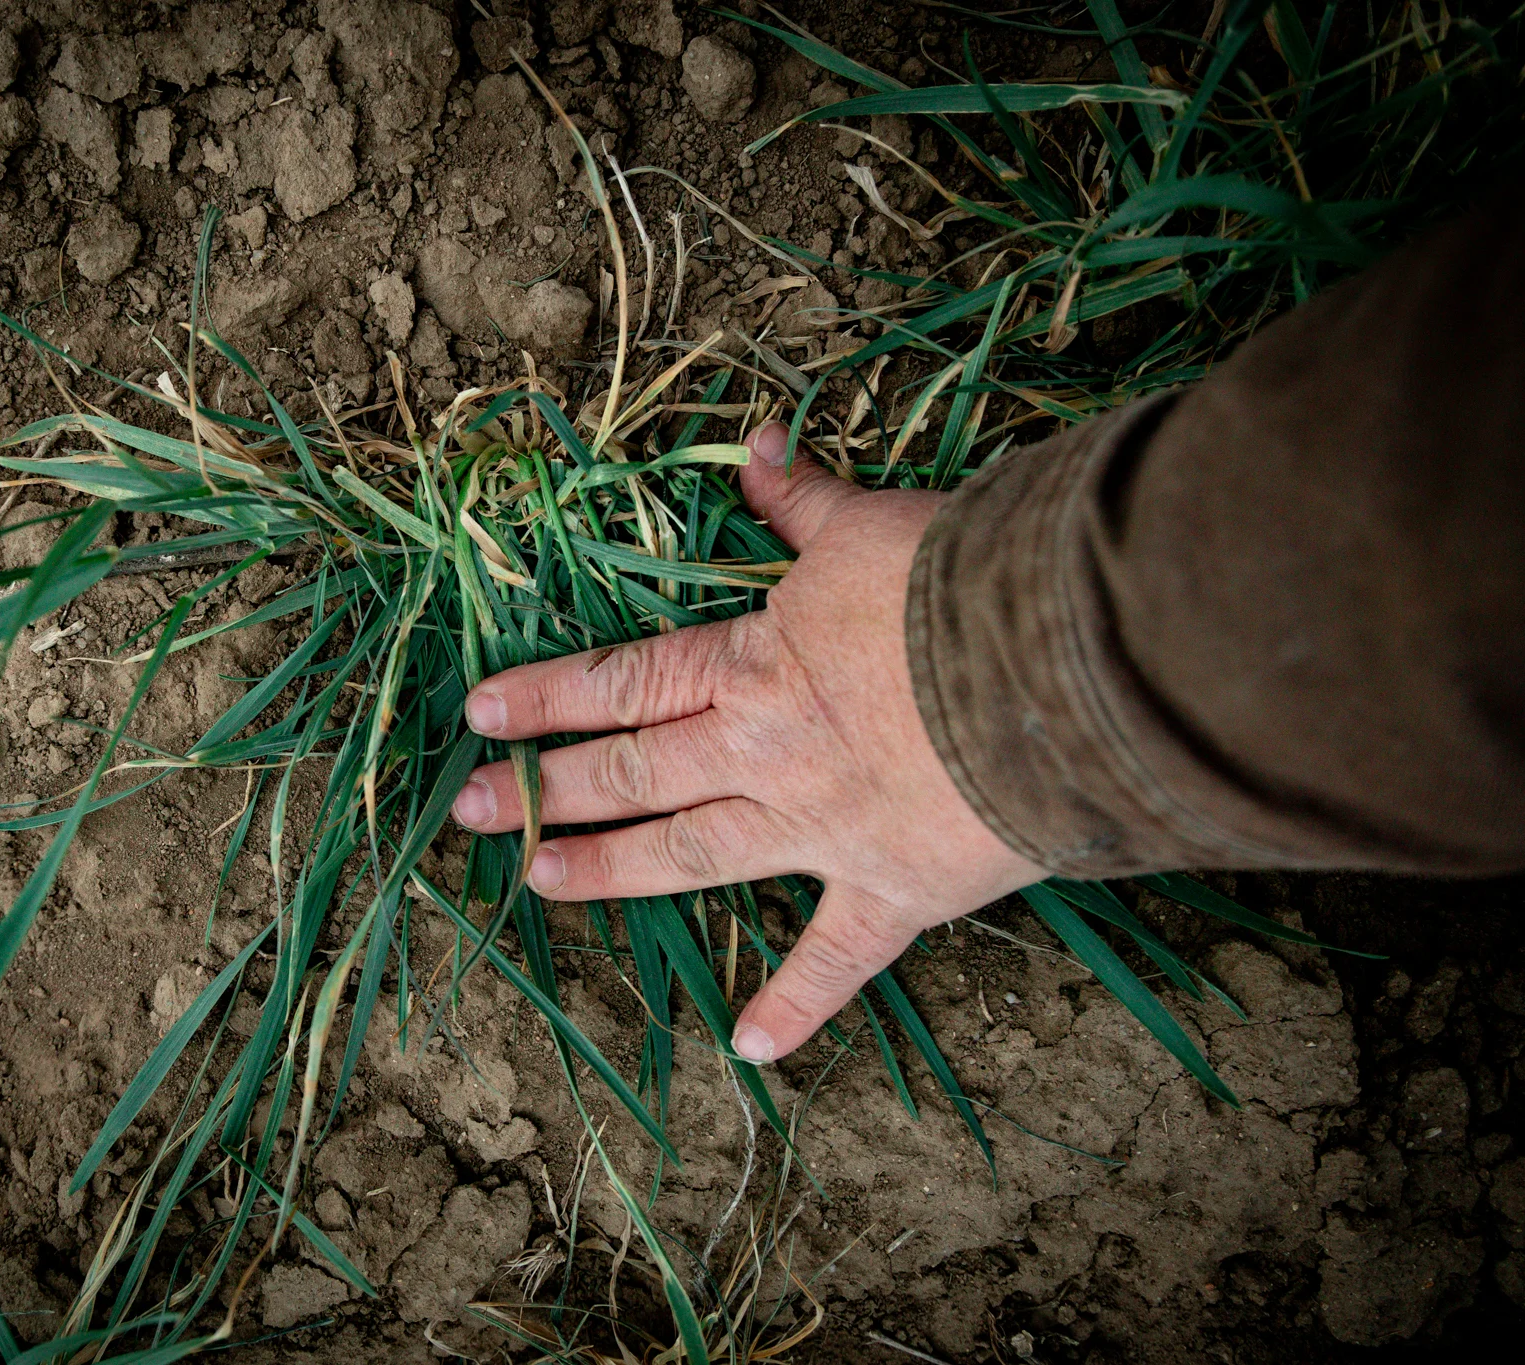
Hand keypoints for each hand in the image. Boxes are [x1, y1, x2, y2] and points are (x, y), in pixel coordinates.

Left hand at [451, 421, 1044, 1062]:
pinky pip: (837, 958)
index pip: (623, 682)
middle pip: (632, 774)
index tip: (479, 717)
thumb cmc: (959, 584)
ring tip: (541, 884)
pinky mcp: (892, 888)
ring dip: (612, 871)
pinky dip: (797, 1003)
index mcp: (752, 666)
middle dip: (545, 790)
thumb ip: (803, 499)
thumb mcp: (868, 525)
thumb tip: (757, 445)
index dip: (546, 697)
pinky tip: (750, 1047)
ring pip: (691, 856)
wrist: (1056, 664)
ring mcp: (820, 829)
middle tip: (469, 813)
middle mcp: (764, 754)